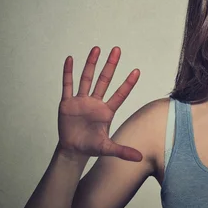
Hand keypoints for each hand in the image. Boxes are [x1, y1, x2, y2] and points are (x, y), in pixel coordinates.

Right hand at [57, 46, 142, 161]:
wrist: (73, 149)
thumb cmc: (91, 146)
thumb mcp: (107, 148)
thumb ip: (123, 151)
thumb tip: (140, 158)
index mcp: (107, 111)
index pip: (120, 94)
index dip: (128, 83)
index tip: (137, 70)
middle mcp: (95, 102)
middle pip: (104, 80)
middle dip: (110, 65)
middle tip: (117, 50)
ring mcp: (81, 100)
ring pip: (87, 78)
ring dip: (91, 64)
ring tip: (97, 49)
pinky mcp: (67, 103)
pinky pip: (67, 85)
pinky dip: (68, 72)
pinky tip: (70, 59)